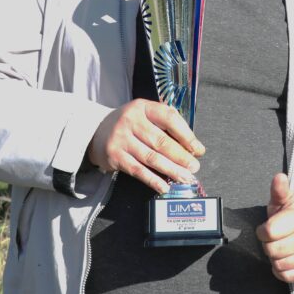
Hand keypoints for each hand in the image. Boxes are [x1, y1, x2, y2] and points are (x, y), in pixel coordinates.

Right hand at [87, 98, 204, 193]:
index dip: (186, 135)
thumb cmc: (130, 124)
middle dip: (181, 156)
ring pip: (151, 158)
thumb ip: (165, 125)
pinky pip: (138, 170)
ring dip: (171, 170)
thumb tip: (191, 147)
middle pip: (161, 141)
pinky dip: (153, 180)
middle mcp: (131, 121)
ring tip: (185, 177)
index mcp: (143, 107)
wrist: (95, 131)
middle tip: (194, 167)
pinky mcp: (115, 156)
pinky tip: (164, 186)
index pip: (169, 118)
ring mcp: (121, 139)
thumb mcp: (145, 115)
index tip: (198, 149)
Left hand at [256, 173, 293, 282]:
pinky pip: (287, 276)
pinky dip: (281, 270)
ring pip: (278, 264)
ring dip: (274, 258)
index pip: (269, 232)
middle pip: (272, 250)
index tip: (266, 228)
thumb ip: (279, 190)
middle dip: (268, 245)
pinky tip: (284, 259)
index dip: (262, 231)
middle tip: (274, 239)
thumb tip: (279, 177)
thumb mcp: (287, 199)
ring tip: (280, 248)